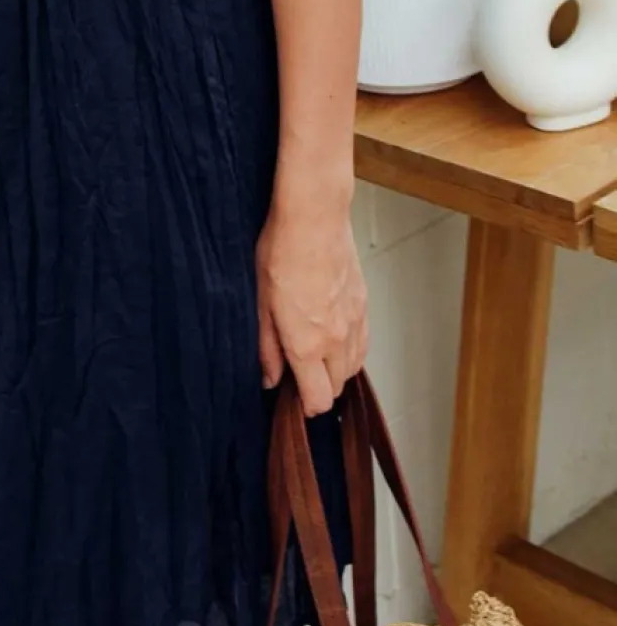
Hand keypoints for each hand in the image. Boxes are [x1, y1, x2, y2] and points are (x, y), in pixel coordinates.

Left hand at [255, 190, 368, 417]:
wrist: (315, 218)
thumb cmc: (281, 253)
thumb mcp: (261, 304)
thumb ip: (267, 348)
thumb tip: (269, 379)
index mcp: (307, 345)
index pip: (318, 400)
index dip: (306, 407)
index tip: (293, 399)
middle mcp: (336, 340)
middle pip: (337, 387)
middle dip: (319, 389)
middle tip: (298, 373)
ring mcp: (354, 323)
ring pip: (353, 367)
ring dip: (336, 370)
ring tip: (314, 355)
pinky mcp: (364, 305)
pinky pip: (362, 343)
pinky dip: (350, 350)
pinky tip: (333, 338)